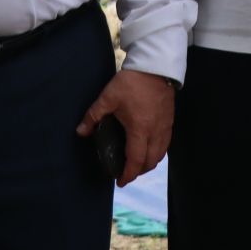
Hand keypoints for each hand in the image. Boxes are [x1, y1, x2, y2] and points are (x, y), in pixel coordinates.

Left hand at [76, 68, 173, 186]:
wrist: (155, 67)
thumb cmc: (131, 82)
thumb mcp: (108, 98)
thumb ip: (93, 116)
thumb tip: (80, 132)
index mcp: (140, 130)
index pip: (135, 160)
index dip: (128, 174)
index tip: (120, 182)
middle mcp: (155, 132)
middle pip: (150, 162)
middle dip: (138, 172)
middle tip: (127, 173)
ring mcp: (165, 127)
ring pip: (160, 155)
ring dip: (149, 163)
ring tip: (137, 163)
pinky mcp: (170, 121)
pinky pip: (165, 144)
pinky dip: (157, 152)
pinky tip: (149, 148)